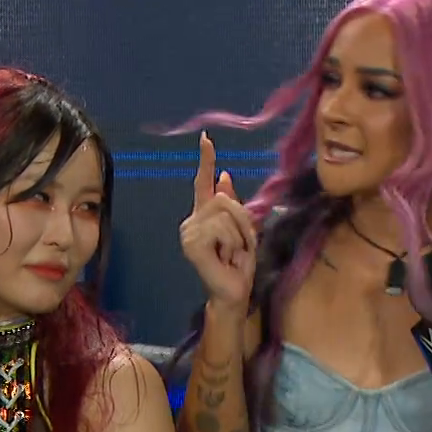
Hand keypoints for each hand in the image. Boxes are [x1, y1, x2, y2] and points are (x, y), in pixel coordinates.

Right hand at [178, 133, 257, 308]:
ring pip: (225, 213)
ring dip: (239, 235)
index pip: (203, 183)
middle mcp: (192, 220)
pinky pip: (221, 227)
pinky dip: (232, 243)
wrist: (233, 293)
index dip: (206, 160)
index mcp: (203, 216)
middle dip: (242, 220)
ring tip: (232, 254)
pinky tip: (225, 257)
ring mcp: (189, 232)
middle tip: (240, 245)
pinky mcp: (191, 243)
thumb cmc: (238, 266)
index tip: (206, 138)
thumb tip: (225, 176)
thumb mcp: (242, 231)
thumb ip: (233, 205)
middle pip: (224, 198)